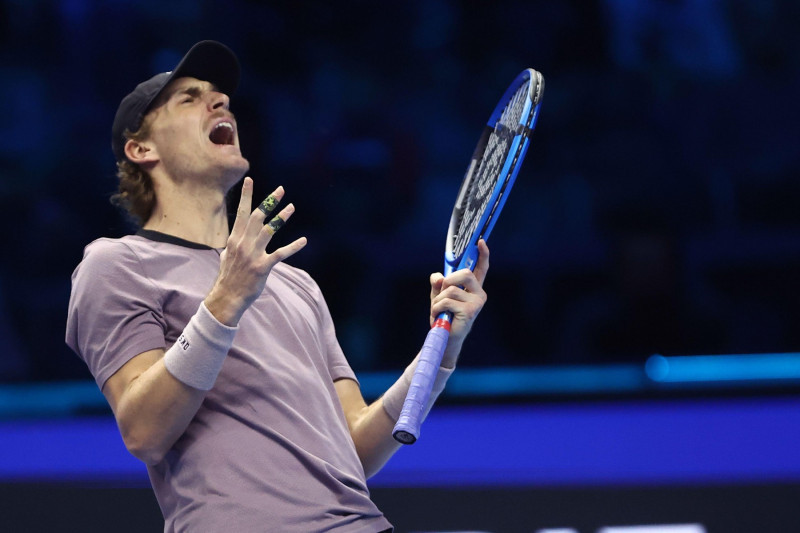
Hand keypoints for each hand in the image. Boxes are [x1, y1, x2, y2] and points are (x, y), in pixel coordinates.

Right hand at [205, 177, 306, 324]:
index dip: (247, 196)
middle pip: (257, 216)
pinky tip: (304, 240)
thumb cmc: (228, 278)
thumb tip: (233, 239)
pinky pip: (280, 253)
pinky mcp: (263, 266)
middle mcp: (243, 243)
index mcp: (235, 239)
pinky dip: (293, 246)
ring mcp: (253, 254)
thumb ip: (232, 245)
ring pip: (269, 230)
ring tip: (292, 207)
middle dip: (269, 201)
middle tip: (280, 189)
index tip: (250, 180)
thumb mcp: (226, 257)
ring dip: (281, 217)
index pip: (241, 213)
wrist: (227, 297)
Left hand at [429, 240, 488, 366]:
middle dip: (448, 281)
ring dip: (438, 299)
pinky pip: (447, 300)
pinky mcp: (470, 311)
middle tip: (442, 293)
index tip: (481, 242)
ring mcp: (476, 302)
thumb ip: (438, 283)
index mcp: (473, 288)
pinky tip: (439, 316)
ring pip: (450, 289)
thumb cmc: (444, 316)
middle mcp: (479, 293)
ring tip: (439, 310)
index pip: (481, 268)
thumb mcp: (438, 295)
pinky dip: (437, 307)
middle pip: (463, 274)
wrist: (444, 338)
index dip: (482, 254)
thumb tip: (439, 277)